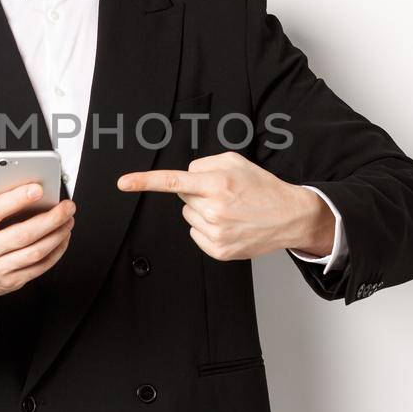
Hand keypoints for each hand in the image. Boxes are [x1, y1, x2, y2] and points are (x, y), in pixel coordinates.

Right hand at [0, 185, 75, 313]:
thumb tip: (23, 185)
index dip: (17, 199)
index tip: (38, 188)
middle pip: (22, 234)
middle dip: (50, 219)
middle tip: (67, 206)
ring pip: (35, 252)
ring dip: (57, 235)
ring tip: (68, 219)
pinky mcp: (10, 282)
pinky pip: (40, 267)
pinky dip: (56, 250)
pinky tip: (62, 237)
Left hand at [117, 151, 332, 260]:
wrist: (289, 216)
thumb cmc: (262, 187)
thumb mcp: (235, 161)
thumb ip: (205, 163)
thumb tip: (186, 175)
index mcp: (217, 184)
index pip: (173, 181)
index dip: (144, 181)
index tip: (123, 183)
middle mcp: (214, 209)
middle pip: (183, 198)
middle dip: (197, 193)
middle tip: (223, 194)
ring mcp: (216, 232)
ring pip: (188, 216)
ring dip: (202, 211)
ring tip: (229, 210)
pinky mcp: (218, 250)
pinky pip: (195, 234)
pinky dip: (207, 228)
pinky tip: (228, 225)